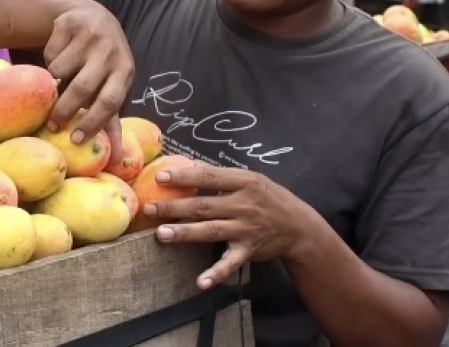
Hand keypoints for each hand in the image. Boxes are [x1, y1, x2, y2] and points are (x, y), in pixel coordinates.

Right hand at [42, 0, 133, 160]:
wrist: (93, 16)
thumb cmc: (102, 62)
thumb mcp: (112, 84)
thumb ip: (111, 119)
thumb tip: (116, 159)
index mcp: (125, 71)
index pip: (111, 102)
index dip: (94, 122)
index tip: (76, 140)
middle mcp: (111, 52)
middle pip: (83, 88)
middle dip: (65, 110)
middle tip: (52, 126)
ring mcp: (91, 36)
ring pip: (60, 71)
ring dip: (53, 81)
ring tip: (57, 81)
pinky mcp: (70, 24)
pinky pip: (50, 54)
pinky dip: (48, 60)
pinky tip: (58, 55)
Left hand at [143, 163, 318, 289]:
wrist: (299, 227)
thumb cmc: (268, 198)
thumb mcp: (250, 179)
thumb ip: (220, 176)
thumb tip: (187, 165)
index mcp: (244, 182)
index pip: (209, 177)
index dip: (184, 177)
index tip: (160, 178)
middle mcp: (244, 205)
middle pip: (204, 206)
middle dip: (175, 207)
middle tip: (149, 208)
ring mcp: (246, 229)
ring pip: (211, 231)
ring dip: (185, 233)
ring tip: (161, 234)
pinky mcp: (248, 250)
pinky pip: (231, 263)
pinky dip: (217, 274)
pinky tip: (201, 283)